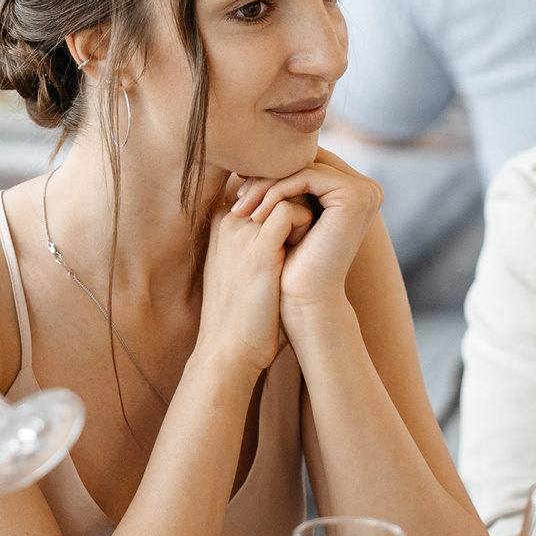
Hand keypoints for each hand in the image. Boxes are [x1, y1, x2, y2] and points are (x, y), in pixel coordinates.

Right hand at [197, 176, 310, 375]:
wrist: (228, 351)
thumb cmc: (243, 316)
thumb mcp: (244, 269)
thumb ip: (263, 242)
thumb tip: (293, 229)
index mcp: (222, 223)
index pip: (261, 187)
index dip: (286, 197)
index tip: (304, 219)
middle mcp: (228, 220)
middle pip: (273, 184)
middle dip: (299, 198)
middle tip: (314, 224)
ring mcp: (240, 231)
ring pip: (283, 192)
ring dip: (305, 210)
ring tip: (309, 238)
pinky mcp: (257, 247)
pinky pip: (291, 210)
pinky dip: (307, 223)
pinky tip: (309, 244)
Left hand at [229, 149, 381, 318]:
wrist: (306, 303)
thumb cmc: (293, 265)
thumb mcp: (289, 218)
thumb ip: (288, 185)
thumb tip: (258, 149)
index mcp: (355, 191)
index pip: (307, 165)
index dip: (272, 173)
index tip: (239, 191)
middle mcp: (367, 187)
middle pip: (306, 163)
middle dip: (267, 178)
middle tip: (236, 197)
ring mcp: (365, 190)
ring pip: (303, 169)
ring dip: (266, 186)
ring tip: (241, 209)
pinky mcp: (356, 195)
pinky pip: (306, 178)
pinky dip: (276, 192)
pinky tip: (256, 215)